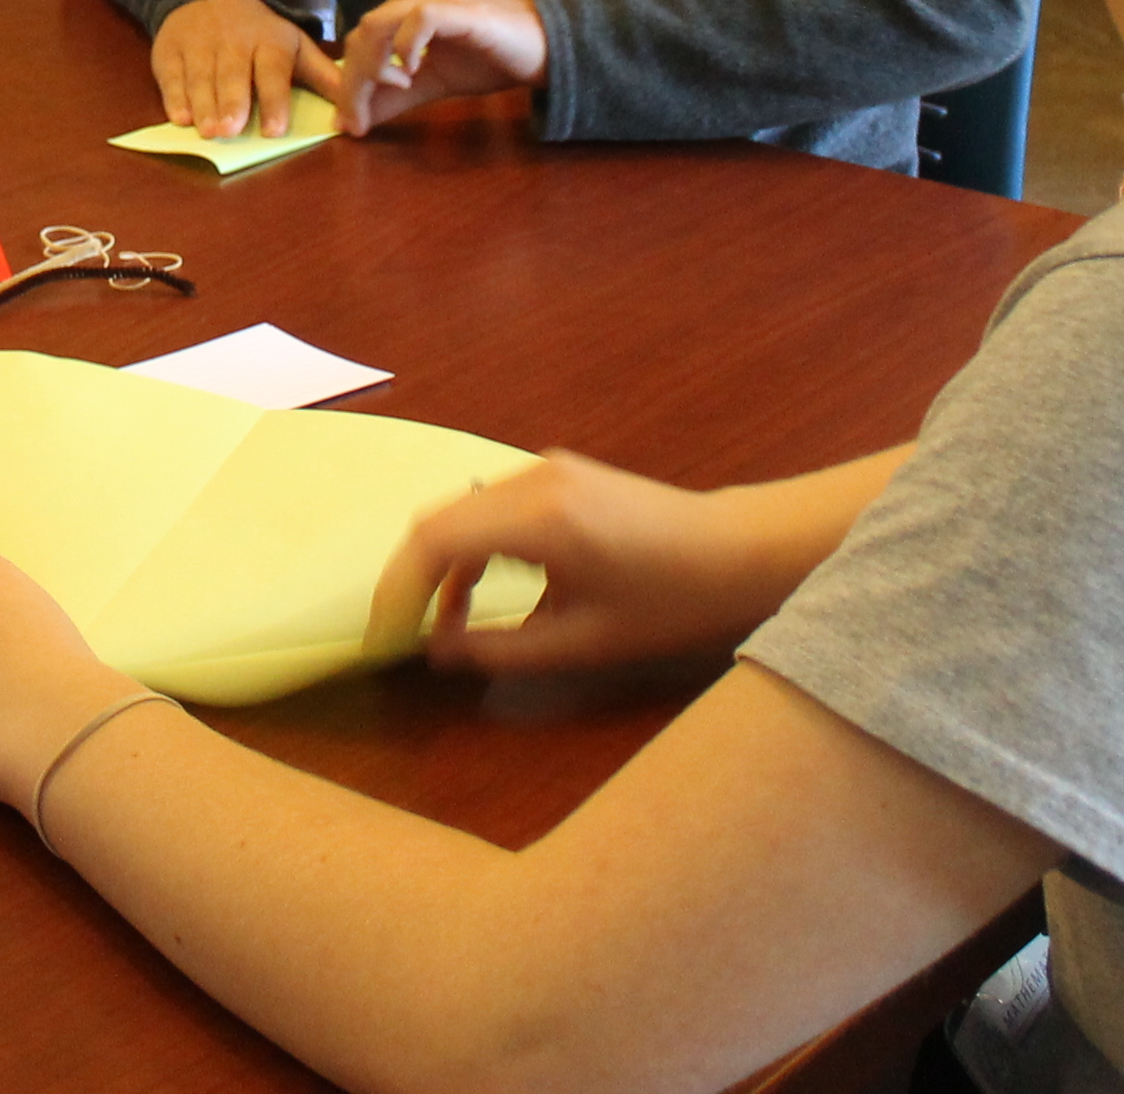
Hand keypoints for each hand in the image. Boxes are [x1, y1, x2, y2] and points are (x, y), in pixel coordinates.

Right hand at [150, 0, 342, 139]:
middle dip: (232, 102)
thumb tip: (355, 112)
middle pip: (233, 75)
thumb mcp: (294, 45)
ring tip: (208, 131)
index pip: (272, 71)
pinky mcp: (170, 49)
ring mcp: (199, 44)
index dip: (273, 100)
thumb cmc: (258, 32)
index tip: (274, 130)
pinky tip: (181, 118)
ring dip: (204, 105)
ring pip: (201, 77)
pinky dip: (175, 96)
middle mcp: (233, 42)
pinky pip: (172, 74)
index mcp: (269, 41)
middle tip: (231, 131)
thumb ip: (323, 77)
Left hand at [336, 0, 550, 134]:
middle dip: (354, 82)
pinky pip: (419, 18)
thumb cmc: (491, 58)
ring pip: (380, 25)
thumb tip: (358, 121)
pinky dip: (407, 47)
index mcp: (405, 3)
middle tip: (357, 121)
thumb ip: (396, 96)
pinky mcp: (459, 6)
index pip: (361, 39)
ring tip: (389, 96)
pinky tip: (413, 73)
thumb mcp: (433, 81)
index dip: (348, 82)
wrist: (546, 48)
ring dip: (373, 68)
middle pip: (363, 33)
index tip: (349, 122)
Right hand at [372, 451, 780, 675]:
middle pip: (438, 518)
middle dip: (408, 579)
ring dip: (439, 565)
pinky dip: (470, 549)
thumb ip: (504, 648)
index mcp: (539, 518)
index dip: (397, 590)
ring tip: (436, 625)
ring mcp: (545, 470)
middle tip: (395, 635)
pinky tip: (476, 595)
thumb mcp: (587, 641)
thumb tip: (437, 653)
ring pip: (461, 511)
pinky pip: (490, 508)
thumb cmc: (672, 602)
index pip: (434, 540)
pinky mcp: (557, 476)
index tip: (384, 639)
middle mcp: (532, 479)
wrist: (739, 550)